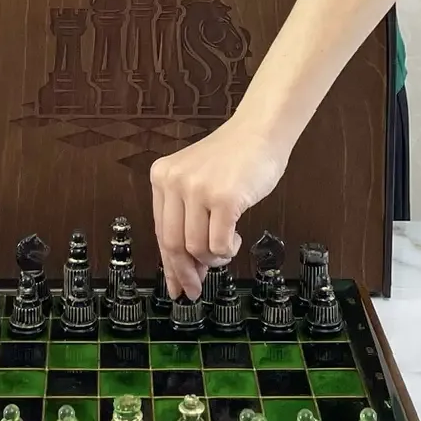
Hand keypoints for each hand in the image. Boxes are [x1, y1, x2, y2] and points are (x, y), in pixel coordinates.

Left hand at [149, 121, 289, 299]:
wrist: (260, 132)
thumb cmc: (234, 160)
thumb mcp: (196, 181)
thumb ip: (186, 218)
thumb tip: (186, 269)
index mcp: (162, 176)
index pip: (160, 231)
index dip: (169, 264)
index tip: (175, 285)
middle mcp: (174, 181)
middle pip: (173, 244)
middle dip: (186, 272)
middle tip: (196, 288)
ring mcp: (199, 189)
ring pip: (196, 249)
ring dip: (213, 258)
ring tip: (226, 247)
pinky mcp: (224, 198)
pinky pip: (220, 245)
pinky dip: (228, 251)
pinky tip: (236, 239)